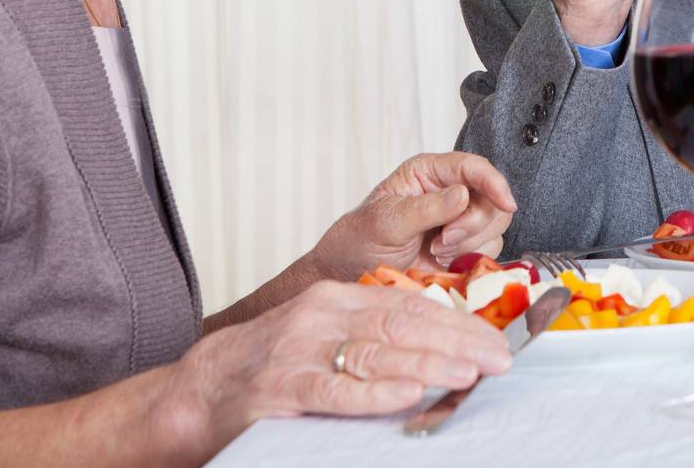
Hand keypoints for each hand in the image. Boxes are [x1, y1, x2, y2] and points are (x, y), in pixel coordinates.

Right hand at [164, 281, 510, 454]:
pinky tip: (407, 394)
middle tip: (496, 360)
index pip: (409, 304)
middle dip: (456, 342)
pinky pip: (334, 389)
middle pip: (401, 324)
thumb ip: (371, 338)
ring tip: (467, 374)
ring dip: (427, 364)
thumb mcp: (322, 336)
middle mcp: (319, 316)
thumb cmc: (270, 366)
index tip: (494, 340)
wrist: (197, 390)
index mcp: (335, 298)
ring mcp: (298, 351)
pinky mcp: (280, 389)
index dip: (456, 322)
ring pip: (375, 352)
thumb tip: (438, 351)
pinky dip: (374, 392)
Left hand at [306, 153, 516, 279]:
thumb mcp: (386, 221)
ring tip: (436, 251)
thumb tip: (462, 195)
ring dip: (469, 244)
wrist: (351, 275)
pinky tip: (443, 262)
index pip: (473, 167)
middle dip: (473, 224)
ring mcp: (459, 222)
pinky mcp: (465, 250)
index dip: (494, 182)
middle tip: (443, 240)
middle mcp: (450, 193)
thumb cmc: (360, 240)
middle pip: (492, 199)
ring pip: (495, 226)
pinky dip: (471, 259)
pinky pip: (490, 250)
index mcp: (430, 173)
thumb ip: (425, 208)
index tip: (506, 202)